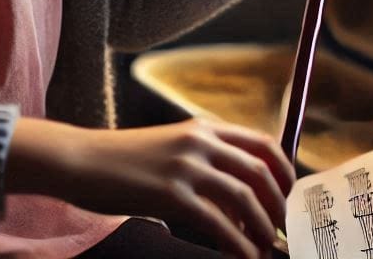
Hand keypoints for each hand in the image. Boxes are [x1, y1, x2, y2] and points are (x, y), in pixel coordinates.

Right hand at [7, 116, 294, 258]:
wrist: (82, 160)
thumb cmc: (125, 160)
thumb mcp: (172, 147)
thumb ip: (205, 159)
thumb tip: (240, 194)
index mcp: (203, 127)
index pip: (262, 142)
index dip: (285, 171)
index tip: (290, 196)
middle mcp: (200, 141)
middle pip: (260, 170)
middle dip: (279, 203)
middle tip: (282, 229)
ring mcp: (186, 166)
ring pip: (244, 197)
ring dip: (262, 227)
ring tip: (265, 248)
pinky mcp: (170, 194)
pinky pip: (218, 223)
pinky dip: (237, 244)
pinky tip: (242, 257)